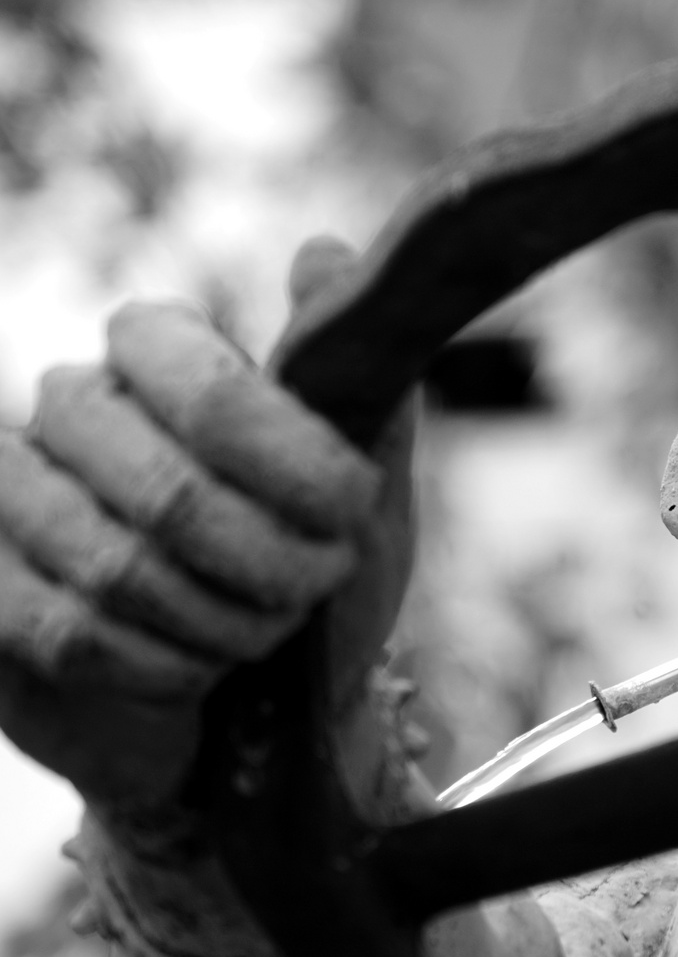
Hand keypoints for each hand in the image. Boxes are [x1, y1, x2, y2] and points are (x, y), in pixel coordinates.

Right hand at [0, 238, 410, 817]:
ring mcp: (14, 495)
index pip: (204, 383)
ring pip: (121, 569)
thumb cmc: (313, 570)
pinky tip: (201, 667)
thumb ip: (356, 381)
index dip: (292, 460)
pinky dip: (165, 666)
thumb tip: (327, 251)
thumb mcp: (364, 485)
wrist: (256, 705)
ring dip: (225, 620)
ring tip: (265, 629)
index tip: (356, 509)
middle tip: (319, 582)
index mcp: (163, 355)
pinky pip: (73, 633)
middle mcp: (74, 406)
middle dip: (271, 561)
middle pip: (172, 490)